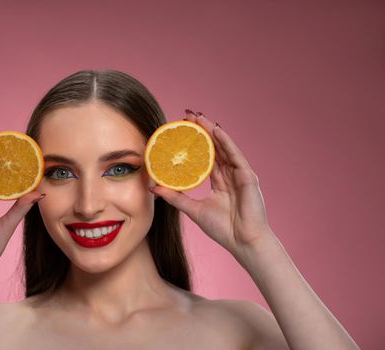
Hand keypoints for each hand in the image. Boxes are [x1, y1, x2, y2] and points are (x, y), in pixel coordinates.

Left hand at [150, 112, 274, 257]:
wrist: (243, 243)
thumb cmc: (224, 229)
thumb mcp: (194, 210)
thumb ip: (176, 197)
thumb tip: (154, 188)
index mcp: (219, 182)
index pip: (205, 157)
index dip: (194, 144)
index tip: (180, 131)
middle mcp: (230, 175)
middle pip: (214, 148)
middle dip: (202, 131)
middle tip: (187, 117)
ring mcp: (240, 174)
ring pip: (224, 147)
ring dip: (211, 131)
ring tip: (199, 118)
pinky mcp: (248, 176)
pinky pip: (235, 155)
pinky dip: (226, 142)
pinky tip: (216, 130)